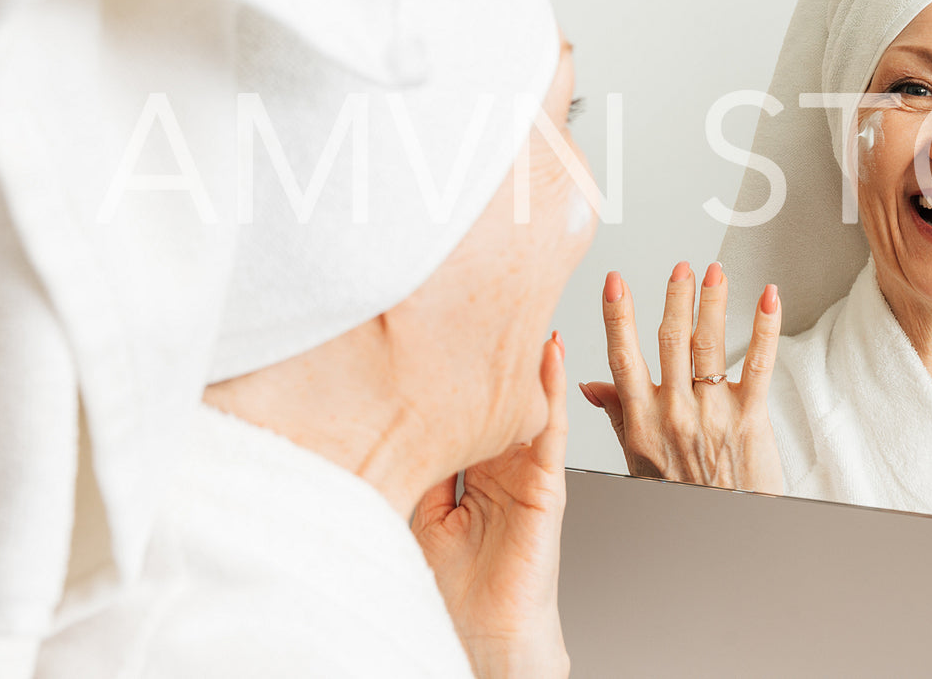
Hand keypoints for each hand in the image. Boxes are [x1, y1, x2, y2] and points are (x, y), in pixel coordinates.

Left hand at [411, 332, 568, 678]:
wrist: (484, 636)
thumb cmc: (449, 587)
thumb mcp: (412, 510)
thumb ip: (411, 464)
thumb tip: (383, 414)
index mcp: (463, 470)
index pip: (457, 405)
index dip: (448, 367)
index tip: (436, 320)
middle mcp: (496, 465)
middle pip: (492, 396)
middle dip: (489, 351)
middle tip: (483, 295)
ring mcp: (523, 473)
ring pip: (523, 403)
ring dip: (525, 358)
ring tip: (523, 305)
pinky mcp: (545, 487)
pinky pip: (548, 431)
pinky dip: (549, 392)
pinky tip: (548, 356)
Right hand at [579, 261, 783, 492]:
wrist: (725, 531)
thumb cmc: (682, 494)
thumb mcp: (638, 460)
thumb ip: (619, 414)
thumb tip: (590, 383)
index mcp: (644, 420)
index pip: (623, 357)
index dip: (617, 317)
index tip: (615, 282)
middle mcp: (675, 412)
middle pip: (671, 341)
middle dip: (676, 298)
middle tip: (682, 267)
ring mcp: (713, 413)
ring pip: (709, 344)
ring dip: (712, 302)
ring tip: (715, 271)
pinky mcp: (750, 417)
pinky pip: (760, 363)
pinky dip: (765, 326)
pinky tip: (768, 297)